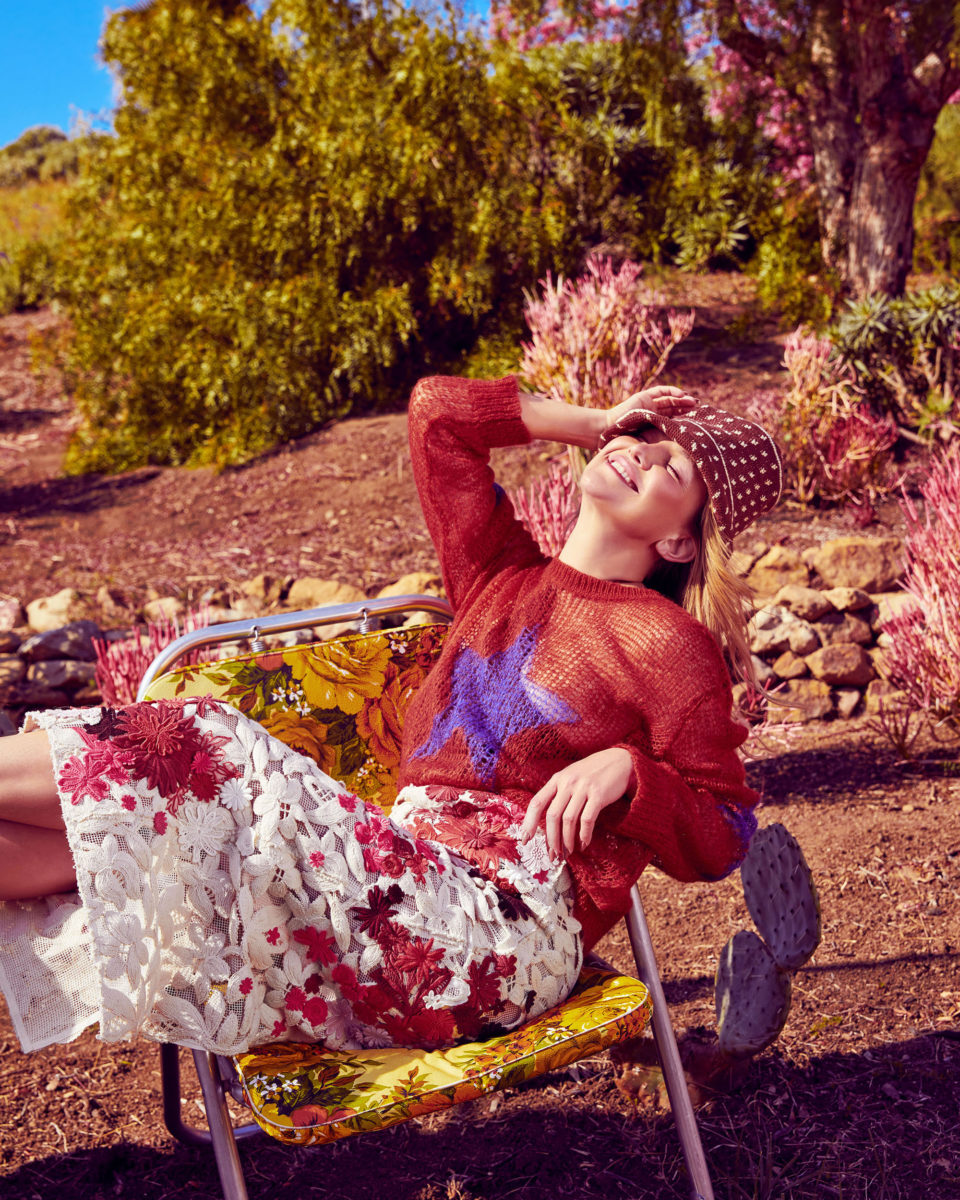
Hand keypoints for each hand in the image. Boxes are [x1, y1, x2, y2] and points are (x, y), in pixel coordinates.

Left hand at [520, 747, 634, 858]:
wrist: (620, 761)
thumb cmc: (593, 773)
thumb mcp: (571, 777)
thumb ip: (559, 793)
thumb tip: (549, 823)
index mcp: (557, 779)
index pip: (537, 802)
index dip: (529, 822)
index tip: (525, 840)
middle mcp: (567, 782)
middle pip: (552, 815)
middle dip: (551, 839)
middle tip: (553, 855)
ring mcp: (583, 788)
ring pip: (569, 820)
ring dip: (567, 840)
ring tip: (569, 852)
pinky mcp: (599, 794)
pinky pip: (587, 819)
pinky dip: (584, 835)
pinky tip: (584, 843)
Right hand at [603, 385, 696, 432]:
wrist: (610, 429)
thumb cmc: (626, 438)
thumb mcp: (648, 438)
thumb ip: (660, 437)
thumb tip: (677, 447)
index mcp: (653, 422)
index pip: (672, 417)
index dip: (684, 417)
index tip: (696, 419)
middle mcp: (652, 411)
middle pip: (673, 407)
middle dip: (686, 407)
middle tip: (699, 409)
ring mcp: (648, 402)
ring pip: (670, 399)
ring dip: (682, 399)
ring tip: (694, 402)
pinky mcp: (645, 396)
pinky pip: (662, 391)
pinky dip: (673, 391)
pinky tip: (683, 395)